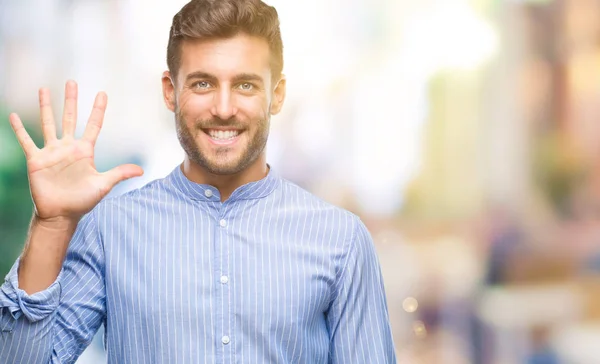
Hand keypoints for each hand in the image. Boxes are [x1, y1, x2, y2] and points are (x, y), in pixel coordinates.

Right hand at [9, 80, 143, 221]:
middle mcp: (68, 147)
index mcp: (85, 151)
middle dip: (71, 100)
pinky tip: (13, 115)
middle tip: (71, 81)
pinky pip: (26, 141)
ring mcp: (52, 152)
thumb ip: (119, 174)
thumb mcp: (103, 185)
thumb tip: (141, 170)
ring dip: (46, 106)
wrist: (61, 214)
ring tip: (44, 89)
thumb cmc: (82, 201)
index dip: (98, 110)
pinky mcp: (36, 160)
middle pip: (70, 118)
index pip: (93, 125)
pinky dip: (19, 129)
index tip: (103, 93)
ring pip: (48, 123)